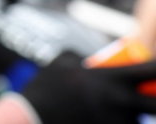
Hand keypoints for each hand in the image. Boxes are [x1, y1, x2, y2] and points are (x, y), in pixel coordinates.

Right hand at [18, 56, 155, 123]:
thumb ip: (84, 58)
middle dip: (155, 101)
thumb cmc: (46, 88)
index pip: (153, 70)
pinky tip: (91, 120)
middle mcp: (122, 102)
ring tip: (97, 110)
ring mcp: (119, 123)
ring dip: (126, 116)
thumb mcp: (62, 62)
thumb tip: (92, 60)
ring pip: (135, 120)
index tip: (155, 71)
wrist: (31, 119)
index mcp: (113, 78)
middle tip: (148, 98)